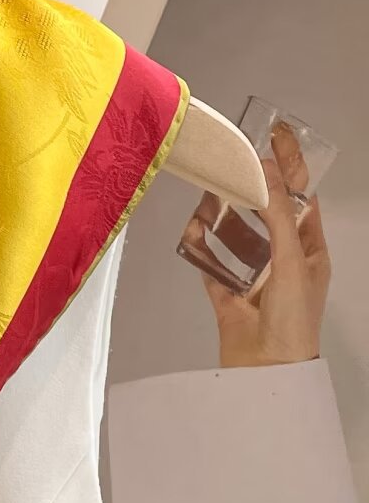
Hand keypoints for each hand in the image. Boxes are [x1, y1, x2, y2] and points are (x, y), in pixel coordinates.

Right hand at [194, 122, 330, 367]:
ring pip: (236, 235)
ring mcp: (253, 275)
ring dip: (222, 216)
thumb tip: (267, 171)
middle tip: (232, 158)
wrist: (266, 369)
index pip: (302, 197)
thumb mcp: (292, 260)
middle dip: (251, 187)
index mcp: (309, 250)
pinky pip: (210, 262)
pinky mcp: (226, 292)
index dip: (291, 165)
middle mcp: (282, 259)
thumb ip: (278, 215)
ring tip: (208, 194)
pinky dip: (200, 246)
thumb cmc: (292, 317)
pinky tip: (192, 231)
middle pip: (266, 212)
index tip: (278, 133)